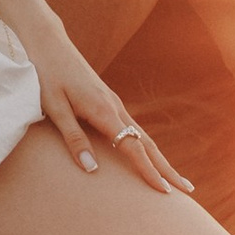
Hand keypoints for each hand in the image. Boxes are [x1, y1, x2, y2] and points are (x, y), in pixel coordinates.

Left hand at [12, 10, 192, 195]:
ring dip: (160, 158)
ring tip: (174, 178)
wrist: (49, 42)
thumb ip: (73, 138)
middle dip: (167, 168)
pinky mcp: (108, 100)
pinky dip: (146, 146)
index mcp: (104, 111)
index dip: (149, 172)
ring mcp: (114, 102)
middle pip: (147, 144)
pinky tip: (147, 154)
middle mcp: (115, 107)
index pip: (133, 148)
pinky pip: (133, 128)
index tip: (165, 192)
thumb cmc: (46, 75)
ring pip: (143, 136)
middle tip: (187, 190)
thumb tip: (92, 169)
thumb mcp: (54, 108)